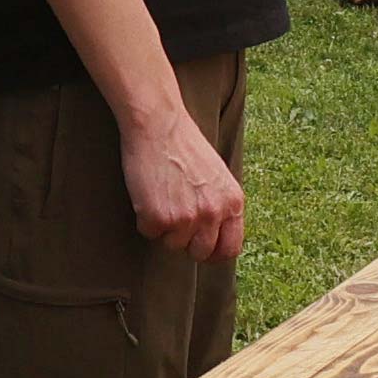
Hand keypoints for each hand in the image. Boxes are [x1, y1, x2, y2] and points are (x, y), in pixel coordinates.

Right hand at [122, 106, 245, 263]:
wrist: (159, 124)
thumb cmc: (184, 145)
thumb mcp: (218, 176)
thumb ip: (220, 205)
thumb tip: (215, 234)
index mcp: (233, 203)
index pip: (230, 249)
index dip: (214, 252)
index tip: (201, 247)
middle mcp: (214, 213)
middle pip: (200, 253)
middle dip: (186, 241)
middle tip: (174, 218)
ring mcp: (187, 218)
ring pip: (173, 245)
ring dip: (164, 228)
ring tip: (161, 196)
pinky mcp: (160, 218)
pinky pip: (149, 232)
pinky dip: (144, 218)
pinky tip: (148, 193)